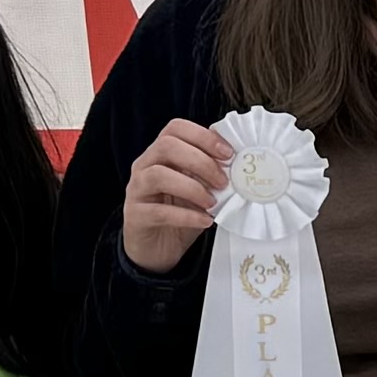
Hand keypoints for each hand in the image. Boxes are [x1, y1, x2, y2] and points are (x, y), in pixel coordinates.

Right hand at [119, 118, 233, 275]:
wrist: (158, 249)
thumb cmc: (181, 214)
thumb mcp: (200, 190)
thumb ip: (212, 175)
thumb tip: (240, 164)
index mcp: (161, 154)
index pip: (175, 128)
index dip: (203, 137)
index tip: (229, 154)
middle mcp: (145, 166)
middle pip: (167, 146)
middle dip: (201, 162)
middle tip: (223, 182)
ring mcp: (137, 189)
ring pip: (158, 175)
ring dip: (192, 187)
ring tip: (213, 203)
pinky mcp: (135, 216)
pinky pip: (159, 212)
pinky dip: (186, 216)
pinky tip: (205, 222)